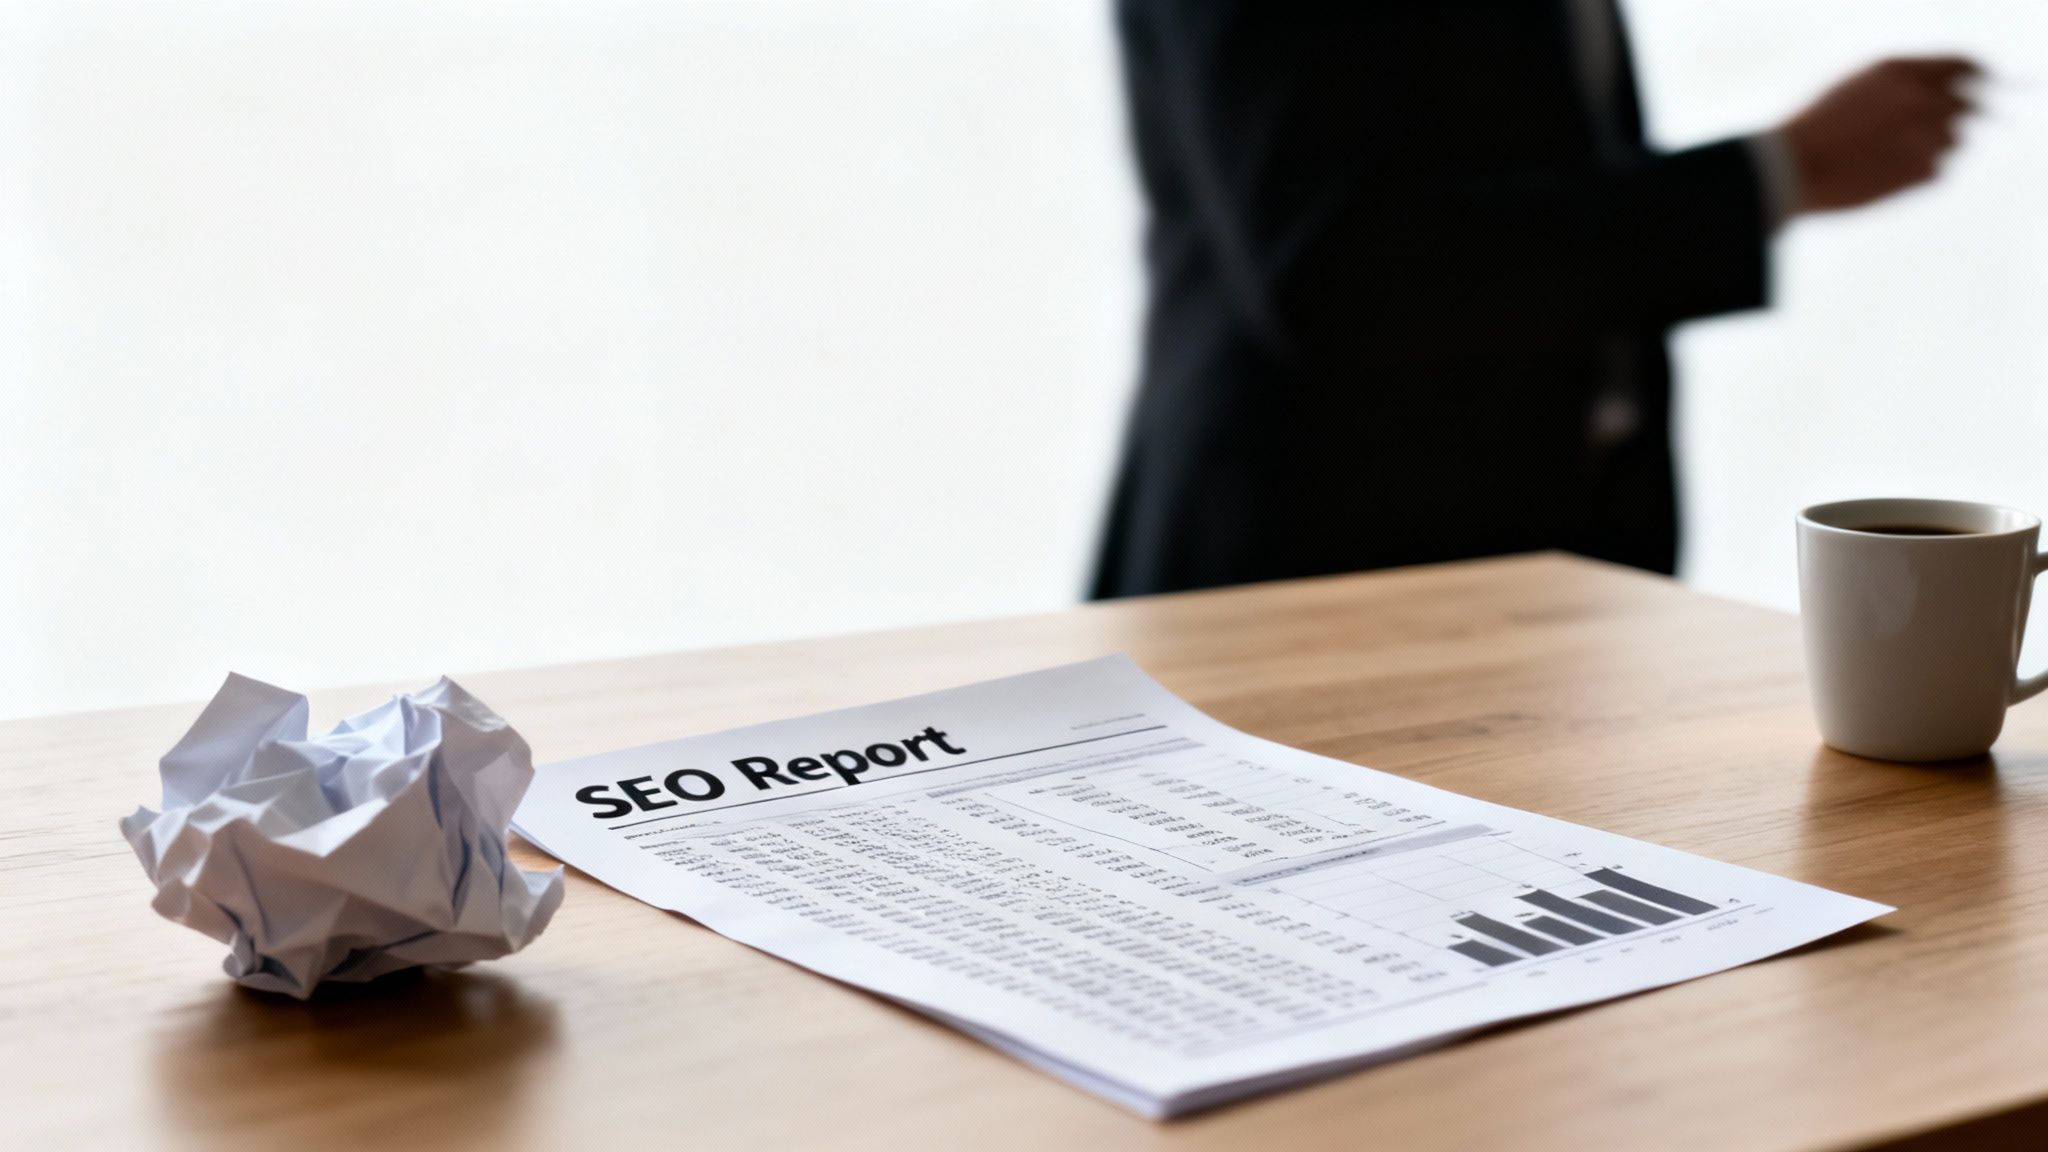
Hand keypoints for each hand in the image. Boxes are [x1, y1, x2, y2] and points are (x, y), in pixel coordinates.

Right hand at [1779, 56, 1979, 214]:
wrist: (1789, 170)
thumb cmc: (1814, 130)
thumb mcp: (1855, 87)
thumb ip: (1903, 83)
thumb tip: (1942, 94)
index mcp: (1902, 70)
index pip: (1964, 65)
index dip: (1975, 75)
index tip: (1977, 87)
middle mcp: (1921, 96)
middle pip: (1966, 105)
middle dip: (1948, 119)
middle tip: (1918, 136)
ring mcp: (1927, 133)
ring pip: (1953, 140)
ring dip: (1928, 148)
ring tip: (1881, 159)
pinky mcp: (1924, 170)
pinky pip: (1938, 171)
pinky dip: (1914, 174)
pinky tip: (1879, 176)